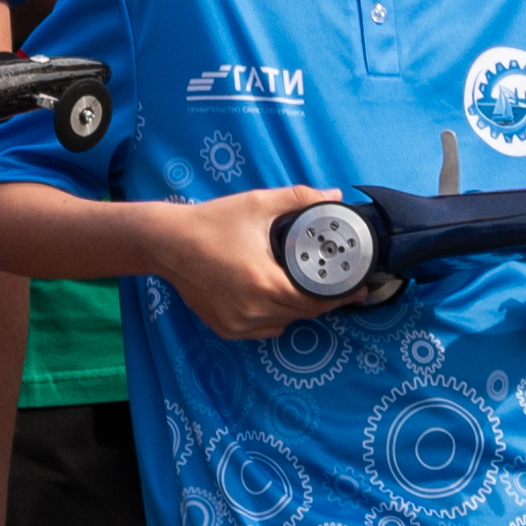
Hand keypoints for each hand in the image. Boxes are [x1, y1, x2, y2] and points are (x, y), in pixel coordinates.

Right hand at [153, 188, 364, 340]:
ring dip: (297, 311)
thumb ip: (299, 199)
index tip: (359, 287)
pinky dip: (273, 318)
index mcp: (266, 284)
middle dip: (323, 301)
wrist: (167, 243)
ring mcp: (238, 324)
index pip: (316, 299)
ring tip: (305, 290)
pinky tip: (275, 300)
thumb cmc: (213, 221)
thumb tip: (334, 195)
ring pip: (284, 324)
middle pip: (303, 314)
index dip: (340, 294)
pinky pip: (262, 330)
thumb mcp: (258, 204)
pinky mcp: (225, 329)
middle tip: (338, 287)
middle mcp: (253, 310)